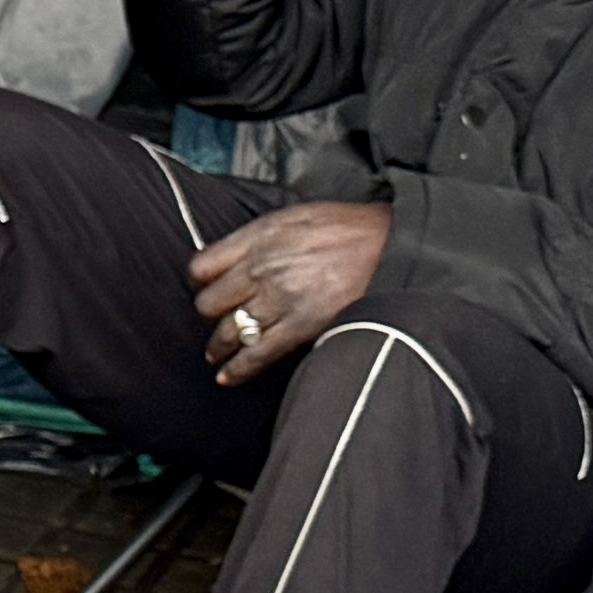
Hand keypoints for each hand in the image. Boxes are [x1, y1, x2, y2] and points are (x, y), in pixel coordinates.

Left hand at [189, 201, 390, 386]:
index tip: (206, 288)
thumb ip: (258, 238)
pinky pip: (257, 354)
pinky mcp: (300, 326)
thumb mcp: (295, 216)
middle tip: (216, 321)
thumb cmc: (348, 229)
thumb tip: (233, 258)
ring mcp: (280, 299)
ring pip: (230, 331)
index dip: (201, 282)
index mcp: (258, 238)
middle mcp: (262, 268)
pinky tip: (228, 376)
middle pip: (210, 302)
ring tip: (217, 353)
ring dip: (219, 346)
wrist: (391, 246)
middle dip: (211, 314)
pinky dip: (238, 369)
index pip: (202, 266)